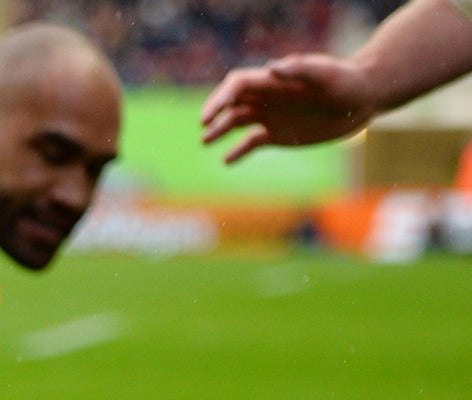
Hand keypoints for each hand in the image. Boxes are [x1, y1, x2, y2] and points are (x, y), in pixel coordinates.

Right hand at [200, 56, 378, 161]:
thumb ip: (300, 69)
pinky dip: (238, 152)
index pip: (237, 85)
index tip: (210, 115)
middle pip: (231, 103)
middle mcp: (268, 98)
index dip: (220, 98)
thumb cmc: (347, 81)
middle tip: (204, 128)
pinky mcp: (279, 134)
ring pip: (236, 122)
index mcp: (274, 82)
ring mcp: (272, 116)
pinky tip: (226, 161)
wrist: (364, 98)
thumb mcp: (326, 73)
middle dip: (214, 112)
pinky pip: (252, 143)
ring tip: (205, 141)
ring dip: (220, 131)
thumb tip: (272, 69)